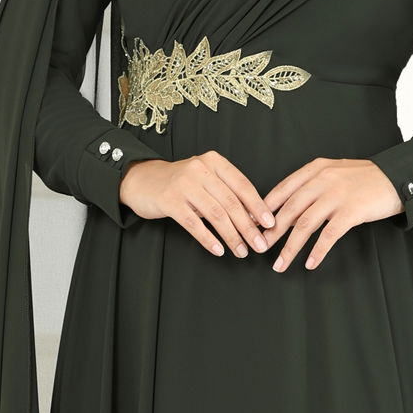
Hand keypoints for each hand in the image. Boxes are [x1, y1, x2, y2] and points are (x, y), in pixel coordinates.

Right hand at [119, 151, 275, 258]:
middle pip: (231, 202)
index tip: (270, 224)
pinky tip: (218, 250)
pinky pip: (194, 224)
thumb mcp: (205, 178)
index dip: (258, 206)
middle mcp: (200, 169)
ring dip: (231, 236)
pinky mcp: (169, 200)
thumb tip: (253, 217)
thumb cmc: (180, 182)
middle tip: (259, 245)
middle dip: (248, 227)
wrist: (142, 179)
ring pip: (215, 214)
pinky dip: (208, 239)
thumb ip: (226, 191)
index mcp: (214, 161)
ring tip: (241, 251)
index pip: (242, 185)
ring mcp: (184, 184)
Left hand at [260, 157, 402, 272]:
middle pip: (289, 209)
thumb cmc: (366, 178)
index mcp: (316, 169)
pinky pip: (329, 235)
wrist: (397, 176)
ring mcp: (337, 195)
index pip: (283, 189)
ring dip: (290, 247)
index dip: (266, 208)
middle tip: (260, 247)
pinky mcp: (352, 211)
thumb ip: (312, 187)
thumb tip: (290, 214)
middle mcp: (323, 179)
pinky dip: (317, 251)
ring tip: (281, 264)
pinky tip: (310, 263)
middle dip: (272, 231)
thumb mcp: (335, 173)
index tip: (253, 223)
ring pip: (305, 225)